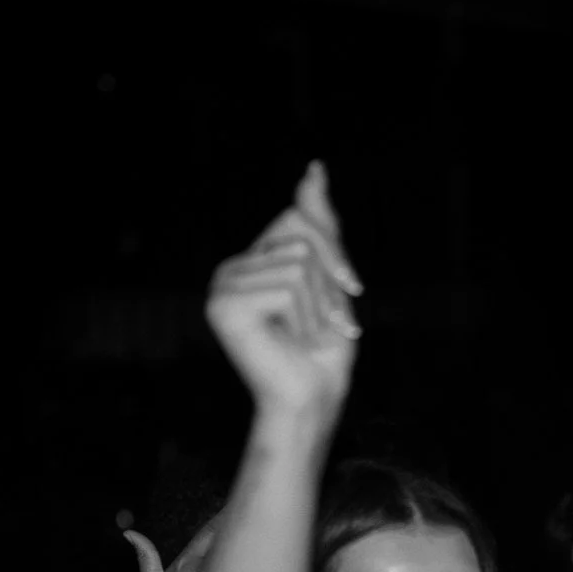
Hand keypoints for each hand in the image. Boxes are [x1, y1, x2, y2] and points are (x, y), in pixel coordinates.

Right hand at [205, 161, 362, 417]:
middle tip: (335, 320)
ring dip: (320, 304)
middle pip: (297, 231)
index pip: (297, 217)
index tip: (350, 288)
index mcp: (252, 262)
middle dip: (330, 275)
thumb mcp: (331, 279)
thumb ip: (319, 225)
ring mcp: (222, 287)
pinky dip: (305, 317)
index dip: (333, 249)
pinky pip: (287, 286)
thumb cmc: (323, 352)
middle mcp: (231, 270)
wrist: (312, 403)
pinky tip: (293, 343)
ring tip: (310, 337)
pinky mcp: (225, 306)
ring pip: (297, 261)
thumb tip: (314, 168)